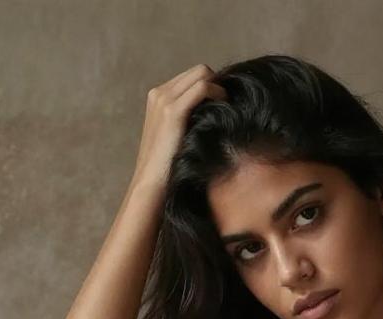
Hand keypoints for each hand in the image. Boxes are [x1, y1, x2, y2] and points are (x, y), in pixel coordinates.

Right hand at [132, 63, 227, 189]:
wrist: (151, 184)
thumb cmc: (168, 168)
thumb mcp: (178, 138)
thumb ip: (189, 121)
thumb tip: (216, 114)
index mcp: (158, 97)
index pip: (192, 77)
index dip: (212, 86)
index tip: (226, 103)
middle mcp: (159, 93)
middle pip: (199, 71)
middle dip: (218, 83)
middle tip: (231, 104)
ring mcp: (164, 99)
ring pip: (202, 73)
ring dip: (220, 87)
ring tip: (229, 107)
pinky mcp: (172, 111)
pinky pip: (202, 86)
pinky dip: (218, 92)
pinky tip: (226, 108)